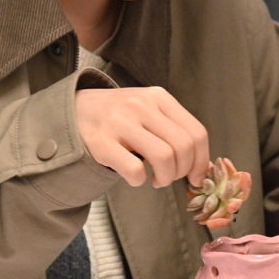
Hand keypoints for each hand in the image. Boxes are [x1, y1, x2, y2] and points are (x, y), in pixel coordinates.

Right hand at [75, 87, 210, 187]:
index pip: (196, 132)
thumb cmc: (120, 115)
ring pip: (164, 158)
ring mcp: (120, 122)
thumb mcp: (148, 108)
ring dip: (165, 178)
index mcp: (158, 97)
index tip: (197, 176)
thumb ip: (173, 128)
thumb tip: (201, 165)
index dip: (202, 160)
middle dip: (183, 171)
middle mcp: (141, 106)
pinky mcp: (102, 142)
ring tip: (157, 179)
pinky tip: (135, 177)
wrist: (76, 110)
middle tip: (172, 178)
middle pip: (183, 147)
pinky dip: (140, 181)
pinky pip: (135, 170)